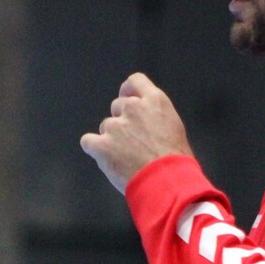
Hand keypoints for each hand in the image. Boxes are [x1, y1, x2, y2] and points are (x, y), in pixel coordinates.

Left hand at [80, 73, 192, 193]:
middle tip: (133, 141)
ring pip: (106, 126)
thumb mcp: (173, 126)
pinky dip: (95, 149)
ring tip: (126, 156)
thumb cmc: (176, 160)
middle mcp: (133, 108)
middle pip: (118, 106)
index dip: (128, 91)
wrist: (167, 182)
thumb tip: (143, 119)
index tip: (128, 102)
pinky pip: (88, 141)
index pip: (134, 81)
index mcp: (154, 101)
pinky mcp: (102, 145)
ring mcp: (115, 126)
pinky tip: (107, 159)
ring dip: (112, 138)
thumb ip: (155, 115)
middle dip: (123, 120)